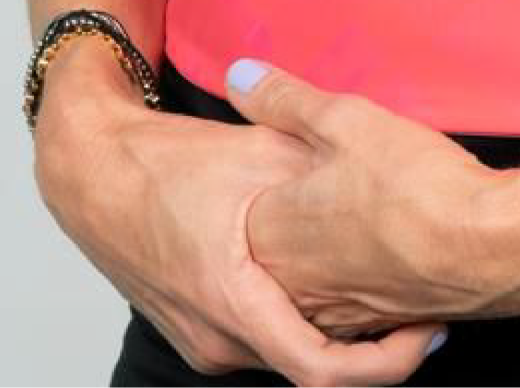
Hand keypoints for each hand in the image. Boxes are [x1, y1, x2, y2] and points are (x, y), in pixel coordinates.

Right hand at [35, 70, 449, 381]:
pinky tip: (331, 281)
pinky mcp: (202, 331)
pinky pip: (266, 339)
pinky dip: (303, 319)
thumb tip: (379, 158)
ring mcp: (207, 342)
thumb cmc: (162, 164)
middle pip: (312, 365)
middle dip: (371, 345)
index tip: (427, 332)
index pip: (322, 370)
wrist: (92, 174)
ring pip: (288, 351)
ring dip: (337, 331)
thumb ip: (314, 161)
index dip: (385, 364)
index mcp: (233, 304)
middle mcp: (218, 341)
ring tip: (387, 290)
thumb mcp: (250, 152)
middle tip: (423, 305)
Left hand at [226, 59, 519, 338]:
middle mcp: (293, 283)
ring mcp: (333, 311)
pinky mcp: (374, 328)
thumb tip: (239, 77)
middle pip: (278, 242)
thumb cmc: (416, 186)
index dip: (273, 173)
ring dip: (329, 250)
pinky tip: (389, 247)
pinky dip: (363, 276)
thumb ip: (285, 98)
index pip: (243, 203)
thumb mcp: (346, 118)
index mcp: (272, 232)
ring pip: (313, 277)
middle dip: (298, 214)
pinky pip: (351, 301)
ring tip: (364, 213)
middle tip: (335, 182)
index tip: (298, 158)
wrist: (488, 247)